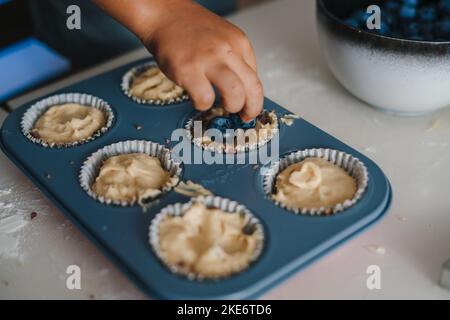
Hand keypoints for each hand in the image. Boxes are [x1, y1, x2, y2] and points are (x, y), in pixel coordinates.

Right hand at [143, 1, 263, 119]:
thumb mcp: (223, 40)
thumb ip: (235, 62)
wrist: (163, 15)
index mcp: (239, 43)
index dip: (254, 99)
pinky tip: (197, 98)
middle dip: (250, 109)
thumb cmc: (189, 31)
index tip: (248, 109)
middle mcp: (227, 49)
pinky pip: (205, 99)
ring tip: (220, 105)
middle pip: (253, 88)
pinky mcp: (188, 70)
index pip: (256, 79)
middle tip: (242, 115)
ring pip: (235, 93)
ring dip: (231, 107)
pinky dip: (203, 105)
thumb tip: (243, 92)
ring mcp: (208, 59)